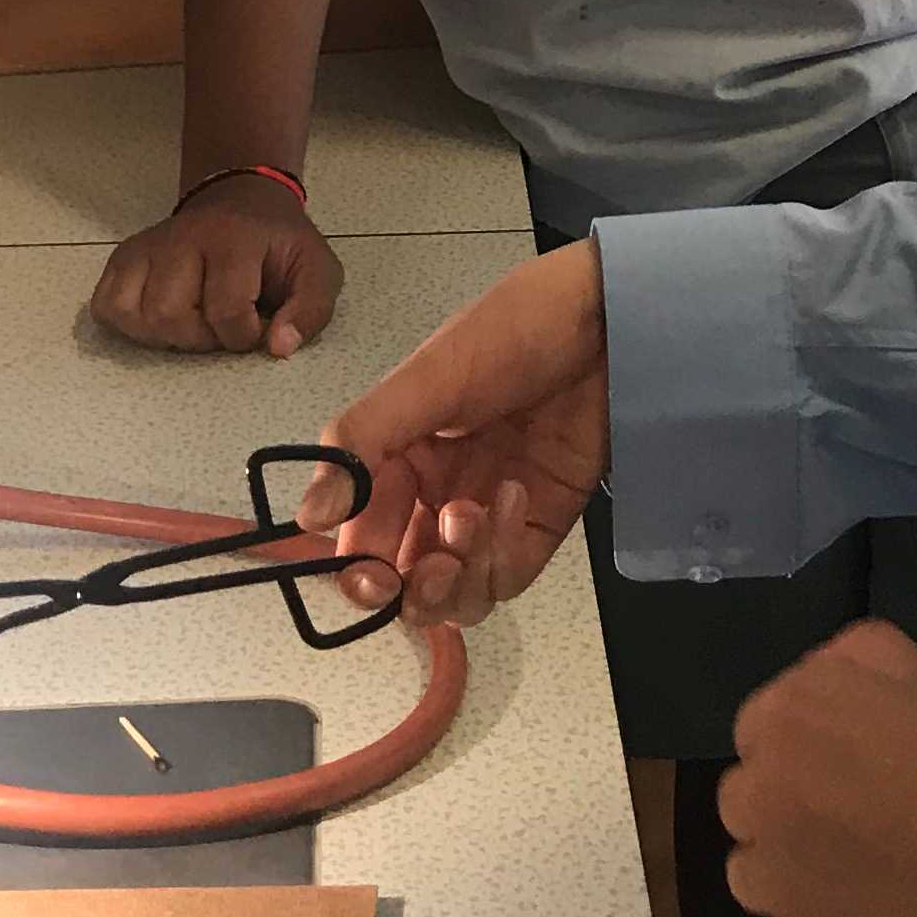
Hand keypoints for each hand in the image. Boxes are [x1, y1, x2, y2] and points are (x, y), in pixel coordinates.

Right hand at [90, 181, 341, 357]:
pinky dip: (129, 324)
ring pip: (132, 314)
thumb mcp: (316, 272)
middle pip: (168, 315)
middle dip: (199, 339)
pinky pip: (106, 305)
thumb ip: (310, 312)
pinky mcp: (124, 257)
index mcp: (234, 239)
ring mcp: (148, 246)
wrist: (244, 201)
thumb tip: (278, 348)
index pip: (226, 310)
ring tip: (191, 323)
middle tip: (220, 327)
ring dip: (164, 335)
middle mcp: (182, 237)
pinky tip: (160, 320)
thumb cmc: (279, 246)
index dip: (243, 335)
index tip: (255, 326)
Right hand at [298, 240, 609, 626]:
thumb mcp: (426, 378)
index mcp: (396, 460)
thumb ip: (363, 442)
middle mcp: (435, 495)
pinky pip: (509, 576)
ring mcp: (489, 515)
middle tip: (436, 565)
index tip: (375, 578)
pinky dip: (506, 555)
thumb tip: (309, 517)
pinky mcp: (539, 525)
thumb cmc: (509, 335)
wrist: (607, 323)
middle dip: (416, 589)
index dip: (361, 572)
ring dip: (462, 574)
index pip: (360, 541)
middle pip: (407, 582)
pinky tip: (517, 495)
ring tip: (476, 515)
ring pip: (458, 593)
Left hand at [717, 621, 916, 916]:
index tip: (857, 758)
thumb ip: (854, 663)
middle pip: (751, 799)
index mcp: (781, 720)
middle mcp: (756, 799)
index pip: (764, 726)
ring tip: (866, 876)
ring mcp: (773, 883)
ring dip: (795, 870)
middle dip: (791, 803)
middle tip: (863, 815)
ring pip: (758, 873)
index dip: (811, 742)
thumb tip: (830, 677)